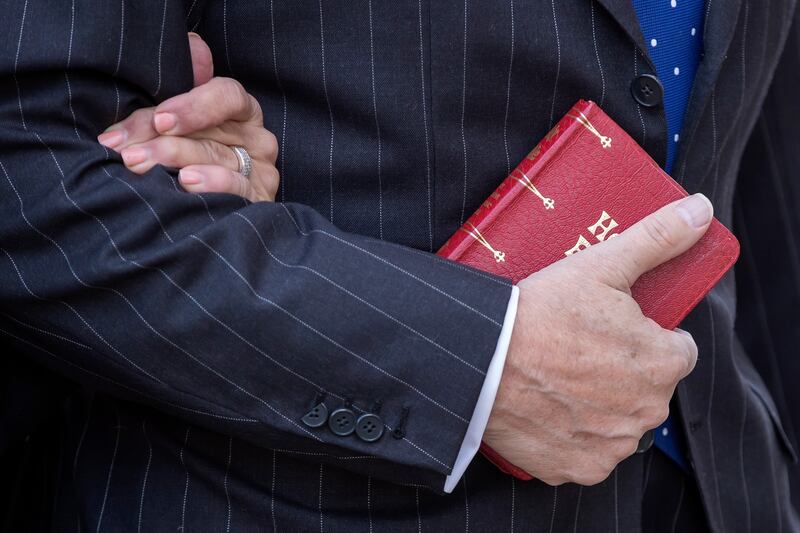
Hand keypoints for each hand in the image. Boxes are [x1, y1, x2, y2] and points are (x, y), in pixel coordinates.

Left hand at [98, 33, 278, 201]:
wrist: (191, 212)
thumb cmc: (185, 154)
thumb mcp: (177, 119)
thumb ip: (182, 87)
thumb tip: (196, 46)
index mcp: (240, 111)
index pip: (228, 95)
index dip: (194, 105)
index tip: (159, 119)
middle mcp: (256, 138)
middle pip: (215, 132)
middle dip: (167, 142)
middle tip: (130, 153)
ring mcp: (260, 170)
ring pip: (221, 159)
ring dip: (177, 161)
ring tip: (142, 166)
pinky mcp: (259, 198)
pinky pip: (239, 188)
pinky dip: (213, 184)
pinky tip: (186, 182)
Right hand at [484, 194, 712, 485]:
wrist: (480, 359)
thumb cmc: (540, 313)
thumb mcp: (601, 265)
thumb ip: (657, 239)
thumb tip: (700, 211)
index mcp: (663, 363)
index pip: (678, 349)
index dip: (646, 334)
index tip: (613, 327)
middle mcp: (646, 412)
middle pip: (648, 387)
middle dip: (623, 370)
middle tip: (580, 347)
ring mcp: (611, 445)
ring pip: (619, 420)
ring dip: (600, 404)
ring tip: (560, 376)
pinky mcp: (577, 467)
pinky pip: (587, 451)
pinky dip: (572, 435)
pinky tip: (548, 407)